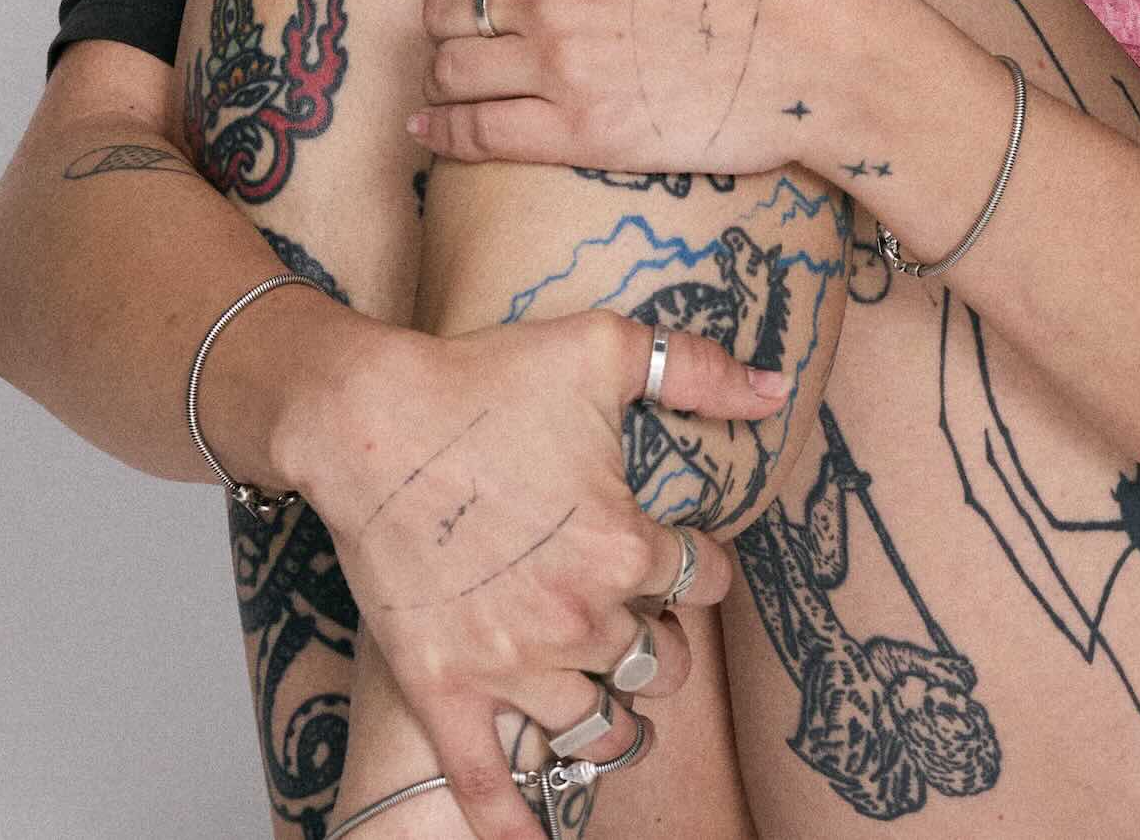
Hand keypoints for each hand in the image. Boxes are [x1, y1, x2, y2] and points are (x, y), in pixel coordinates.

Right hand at [305, 305, 788, 839]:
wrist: (364, 420)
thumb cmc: (484, 377)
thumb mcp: (605, 347)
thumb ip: (699, 370)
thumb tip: (774, 387)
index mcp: (623, 545)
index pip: (703, 576)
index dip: (701, 561)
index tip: (686, 551)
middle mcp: (577, 619)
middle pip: (657, 661)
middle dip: (660, 640)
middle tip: (639, 615)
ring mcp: (511, 665)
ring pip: (596, 728)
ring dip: (614, 719)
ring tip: (613, 704)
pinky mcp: (445, 690)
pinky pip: (486, 786)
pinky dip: (511, 824)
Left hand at [411, 0, 841, 172]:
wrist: (827, 49)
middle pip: (447, 2)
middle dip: (449, 4)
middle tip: (468, 13)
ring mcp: (559, 69)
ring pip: (451, 69)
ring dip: (443, 67)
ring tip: (452, 69)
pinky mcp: (578, 133)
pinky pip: (476, 136)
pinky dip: (442, 131)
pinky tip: (431, 124)